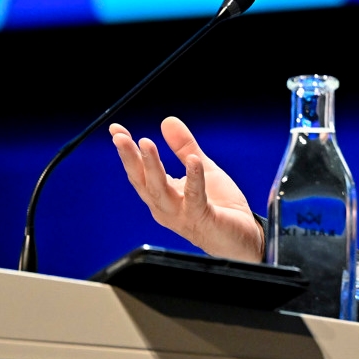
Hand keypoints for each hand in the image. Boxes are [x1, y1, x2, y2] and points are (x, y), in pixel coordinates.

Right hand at [110, 116, 263, 261]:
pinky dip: (193, 179)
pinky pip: (195, 197)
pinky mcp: (202, 218)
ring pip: (160, 191)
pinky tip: (193, 161)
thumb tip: (167, 120)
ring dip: (152, 167)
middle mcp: (166, 207)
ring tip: (146, 143)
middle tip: (120, 137)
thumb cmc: (219, 206)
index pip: (139, 172)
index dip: (127, 152)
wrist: (242, 238)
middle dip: (130, 158)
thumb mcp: (201, 169)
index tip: (115, 130)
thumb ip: (184, 147)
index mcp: (162, 195)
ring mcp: (181, 215)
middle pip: (142, 181)